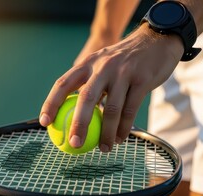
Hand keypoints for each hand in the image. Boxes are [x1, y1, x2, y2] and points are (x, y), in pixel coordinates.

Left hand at [40, 24, 183, 151]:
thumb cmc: (125, 61)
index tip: (45, 123)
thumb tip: (73, 113)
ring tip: (103, 148)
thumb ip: (90, 83)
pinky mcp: (142, 80)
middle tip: (74, 144)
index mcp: (88, 63)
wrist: (157, 41)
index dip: (51, 103)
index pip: (63, 83)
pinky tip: (120, 138)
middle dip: (78, 124)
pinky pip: (130, 110)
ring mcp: (124, 73)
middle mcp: (103, 66)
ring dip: (106, 133)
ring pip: (111, 109)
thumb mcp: (103, 63)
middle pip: (86, 98)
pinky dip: (124, 128)